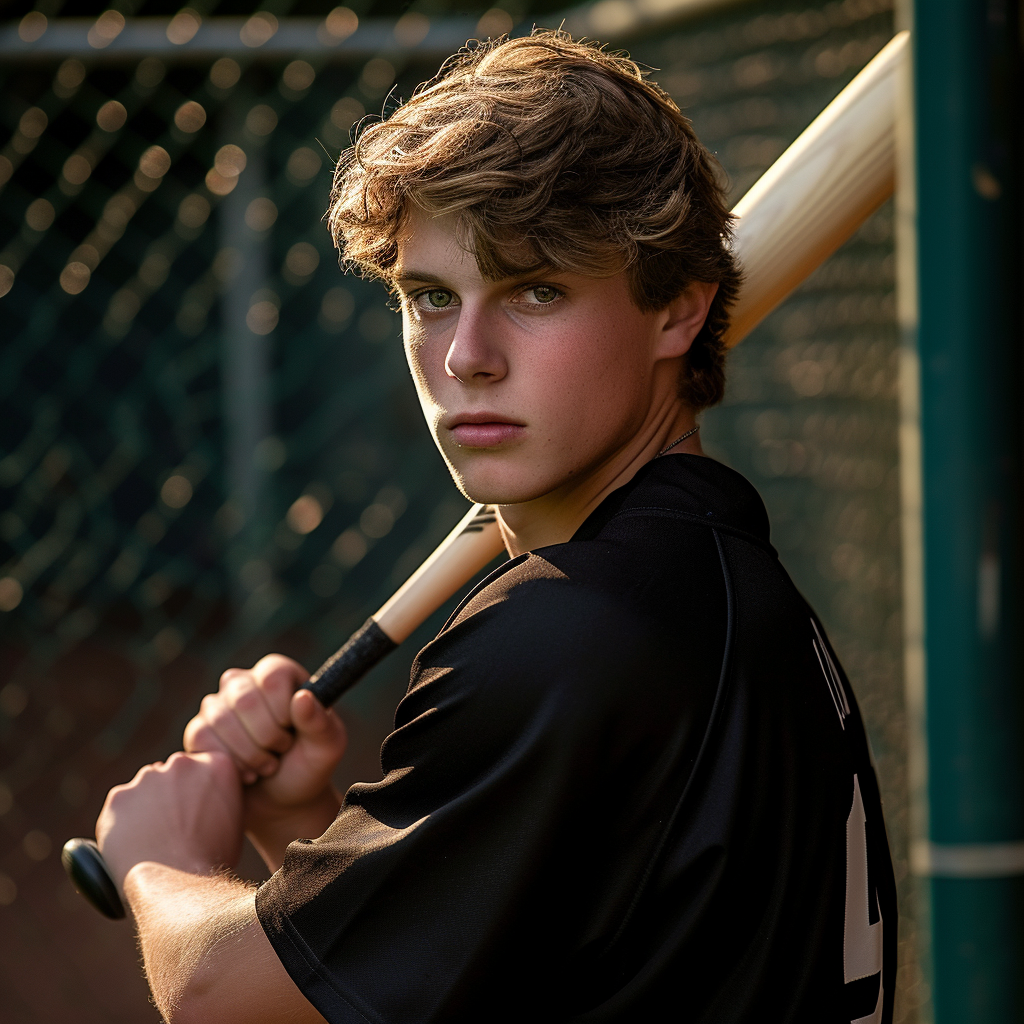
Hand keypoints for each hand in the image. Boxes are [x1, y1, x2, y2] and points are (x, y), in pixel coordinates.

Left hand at [96, 750, 242, 890]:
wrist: (179, 885)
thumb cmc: (211, 861)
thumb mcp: (233, 821)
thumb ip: (220, 799)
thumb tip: (208, 803)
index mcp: (217, 765)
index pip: (205, 767)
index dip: (199, 790)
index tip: (195, 810)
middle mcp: (183, 763)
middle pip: (173, 773)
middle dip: (172, 794)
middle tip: (173, 827)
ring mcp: (148, 777)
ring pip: (145, 788)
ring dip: (147, 806)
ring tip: (153, 840)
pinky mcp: (119, 796)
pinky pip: (120, 807)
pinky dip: (123, 823)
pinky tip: (134, 844)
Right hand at [182, 655, 346, 850]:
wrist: (282, 800)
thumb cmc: (308, 765)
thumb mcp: (326, 746)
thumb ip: (320, 721)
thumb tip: (303, 697)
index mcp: (279, 674)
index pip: (273, 677)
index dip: (283, 711)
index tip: (293, 732)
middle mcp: (244, 681)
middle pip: (245, 698)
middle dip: (267, 738)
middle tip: (280, 752)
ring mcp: (217, 705)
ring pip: (220, 719)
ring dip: (249, 754)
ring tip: (267, 766)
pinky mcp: (199, 730)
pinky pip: (201, 738)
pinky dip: (228, 763)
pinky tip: (246, 774)